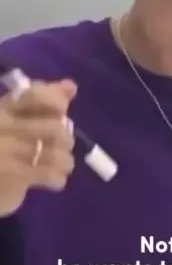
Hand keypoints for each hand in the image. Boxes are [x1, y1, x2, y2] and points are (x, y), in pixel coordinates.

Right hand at [0, 80, 76, 216]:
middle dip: (66, 139)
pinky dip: (58, 177)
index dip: (56, 100)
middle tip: (64, 145)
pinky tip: (56, 179)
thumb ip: (44, 100)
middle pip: (55, 128)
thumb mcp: (18, 119)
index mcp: (4, 109)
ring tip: (62, 163)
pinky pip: (49, 174)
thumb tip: (71, 86)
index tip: (62, 107)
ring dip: (65, 160)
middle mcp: (3, 127)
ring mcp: (5, 154)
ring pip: (55, 153)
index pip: (35, 96)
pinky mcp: (12, 177)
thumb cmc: (3, 146)